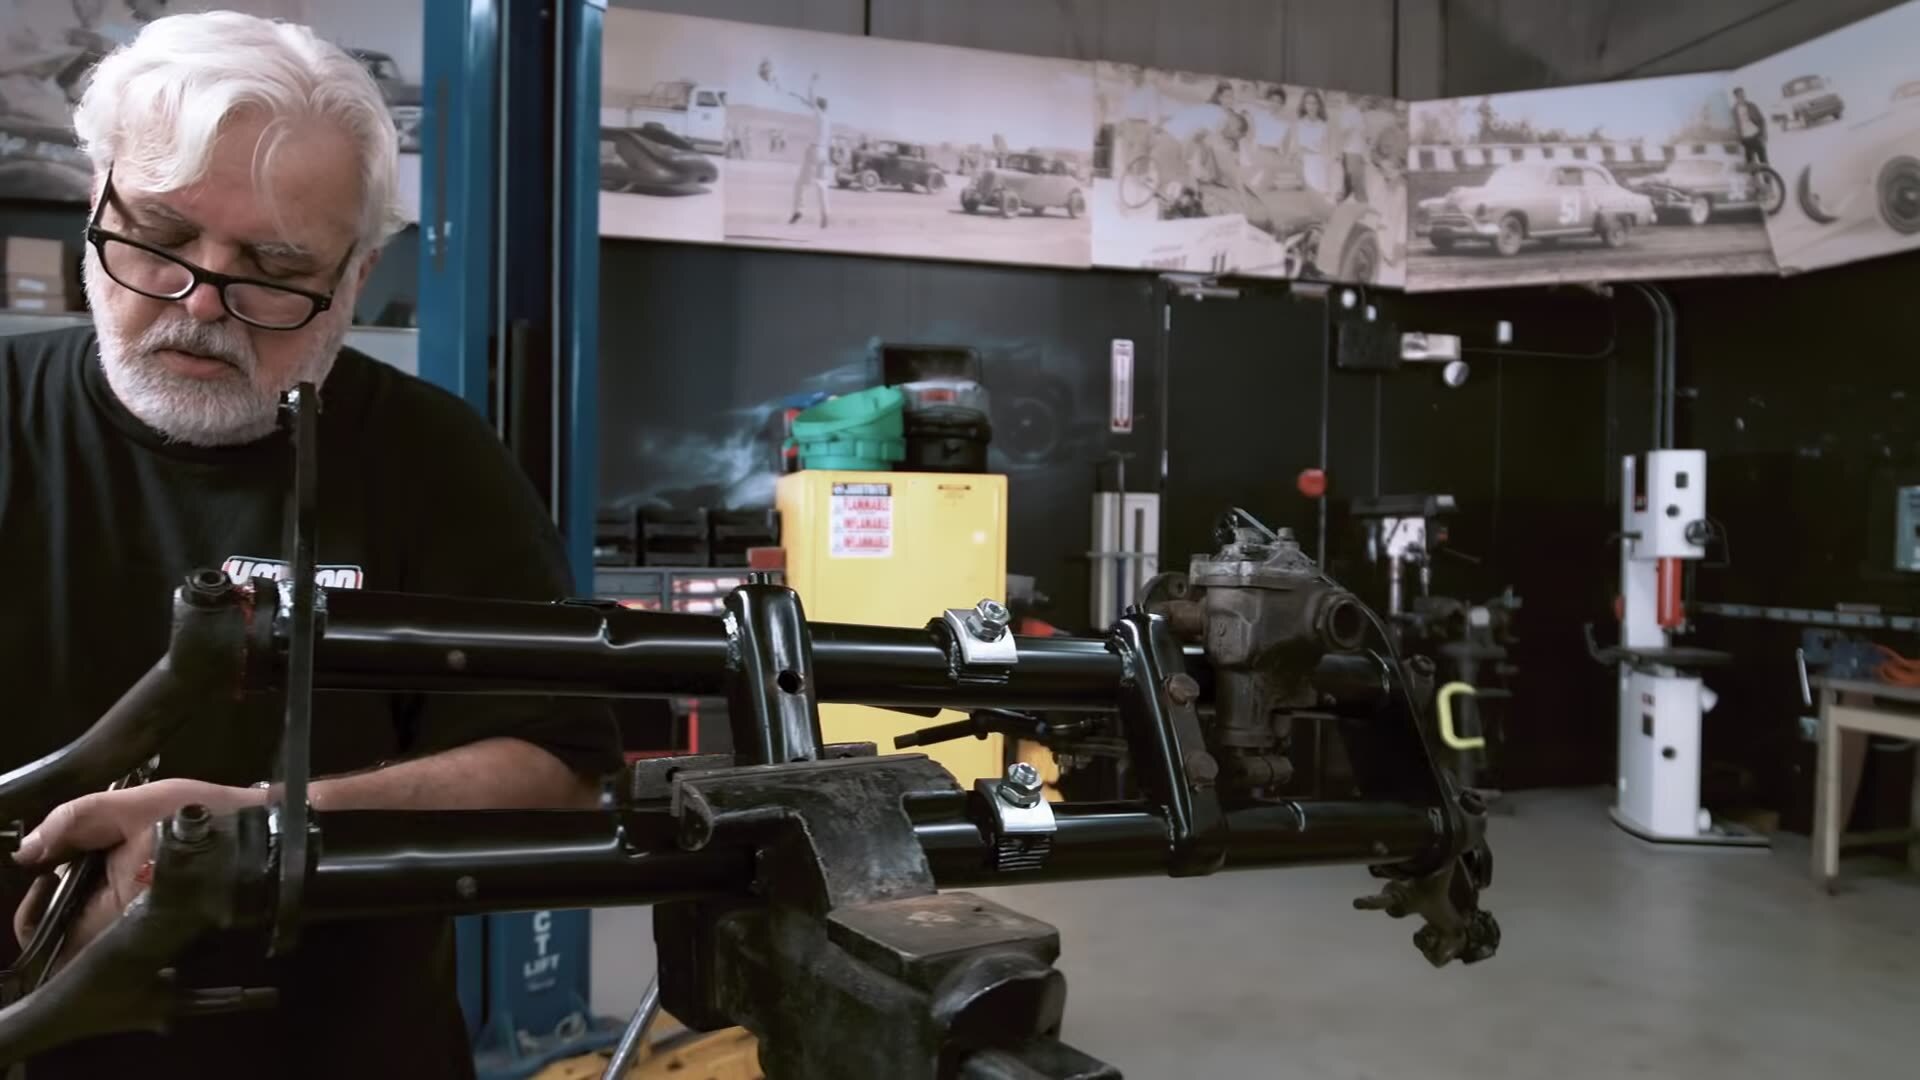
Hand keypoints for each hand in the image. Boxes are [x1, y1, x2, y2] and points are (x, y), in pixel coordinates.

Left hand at [12, 779, 265, 962]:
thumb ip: (77, 820)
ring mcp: (148, 938)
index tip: (55, 871)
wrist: (274, 835)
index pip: (44, 936)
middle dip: (67, 897)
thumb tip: (30, 849)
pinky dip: (117, 900)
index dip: (35, 907)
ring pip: (93, 928)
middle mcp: (128, 939)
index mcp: (113, 918)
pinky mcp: (165, 930)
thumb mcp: (140, 804)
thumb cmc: (212, 820)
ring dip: (91, 897)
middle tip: (90, 858)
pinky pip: (121, 923)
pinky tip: (137, 870)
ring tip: (117, 860)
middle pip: (66, 933)